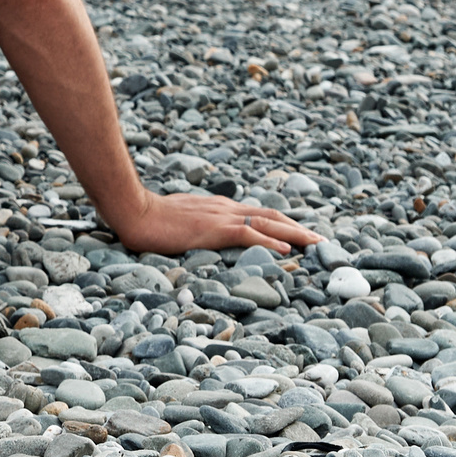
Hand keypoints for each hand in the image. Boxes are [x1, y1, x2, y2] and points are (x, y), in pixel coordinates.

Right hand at [100, 190, 319, 256]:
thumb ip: (195, 224)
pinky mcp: (215, 229)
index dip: (281, 222)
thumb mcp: (179, 219)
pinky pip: (250, 233)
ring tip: (316, 243)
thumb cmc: (150, 217)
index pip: (256, 212)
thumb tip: (199, 234)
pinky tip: (287, 249)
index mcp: (217, 207)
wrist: (135, 211)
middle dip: (298, 227)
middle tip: (320, 240)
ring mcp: (221, 217)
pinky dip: (271, 240)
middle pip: (270, 214)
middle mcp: (224, 208)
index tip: (299, 232)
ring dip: (295, 232)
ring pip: (268, 221)